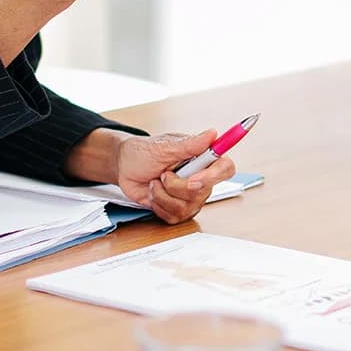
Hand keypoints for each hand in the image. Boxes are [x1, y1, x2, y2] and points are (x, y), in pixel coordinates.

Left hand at [113, 130, 236, 222]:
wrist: (125, 167)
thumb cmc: (143, 153)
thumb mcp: (164, 146)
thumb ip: (190, 144)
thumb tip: (213, 134)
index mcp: (202, 160)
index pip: (225, 168)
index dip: (215, 176)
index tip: (194, 178)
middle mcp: (201, 179)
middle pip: (202, 193)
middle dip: (176, 186)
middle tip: (163, 175)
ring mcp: (190, 197)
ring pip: (186, 207)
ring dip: (163, 195)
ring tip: (155, 182)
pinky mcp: (177, 210)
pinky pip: (174, 216)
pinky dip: (158, 205)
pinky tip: (154, 193)